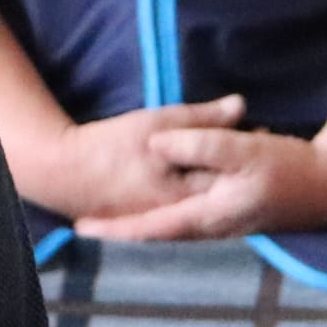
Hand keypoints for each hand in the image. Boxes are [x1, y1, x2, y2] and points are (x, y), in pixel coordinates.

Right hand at [26, 97, 245, 221]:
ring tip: (241, 162)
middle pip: (222, 192)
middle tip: (260, 141)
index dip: (249, 151)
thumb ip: (201, 118)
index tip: (263, 131)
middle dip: (241, 170)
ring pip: (207, 204)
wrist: (63, 174)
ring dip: (226, 183)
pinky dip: (205, 196)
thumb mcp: (156, 122)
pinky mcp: (151, 220)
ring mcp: (166, 219)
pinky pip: (188, 210)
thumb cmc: (110, 145)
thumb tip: (240, 106)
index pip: (228, 173)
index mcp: (182, 190)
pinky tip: (214, 183)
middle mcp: (179, 212)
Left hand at [74, 124, 326, 242]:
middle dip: (122, 229)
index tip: (80, 228)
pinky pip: (192, 218)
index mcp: (210, 215)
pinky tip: (162, 206)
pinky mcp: (239, 214)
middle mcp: (215, 227)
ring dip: (143, 225)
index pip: (151, 228)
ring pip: (174, 227)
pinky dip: (169, 215)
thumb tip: (156, 146)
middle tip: (85, 225)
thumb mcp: (244, 150)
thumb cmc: (293, 167)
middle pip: (158, 233)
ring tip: (111, 218)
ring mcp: (228, 224)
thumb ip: (199, 146)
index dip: (114, 228)